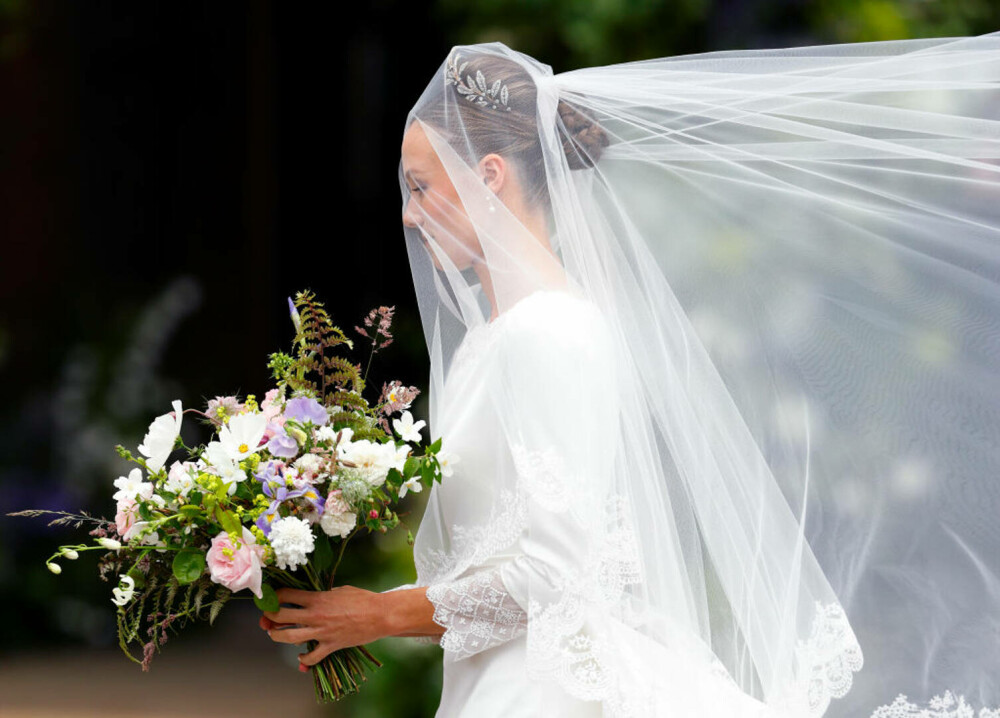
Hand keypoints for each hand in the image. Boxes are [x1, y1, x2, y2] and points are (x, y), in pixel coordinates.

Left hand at [260, 586, 386, 668]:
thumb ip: (323, 594)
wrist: (380, 615)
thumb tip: (312, 598)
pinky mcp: (330, 646)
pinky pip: (311, 658)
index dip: (274, 596)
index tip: (272, 598)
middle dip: (269, 616)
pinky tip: (301, 657)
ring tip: (274, 634)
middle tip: (268, 617)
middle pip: (280, 616)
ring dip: (276, 636)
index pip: (286, 595)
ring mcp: (322, 631)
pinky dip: (303, 661)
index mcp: (317, 597)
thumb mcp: (340, 590)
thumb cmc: (362, 599)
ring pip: (288, 637)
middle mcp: (315, 615)